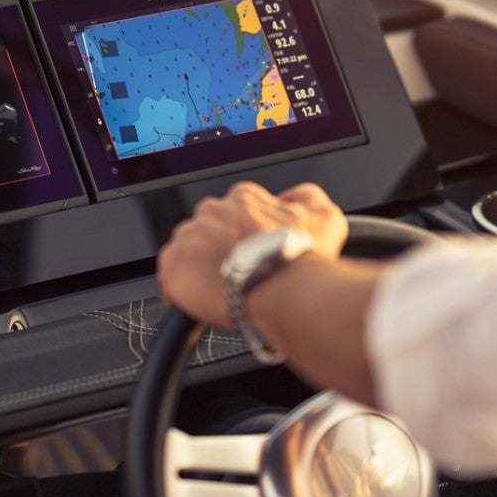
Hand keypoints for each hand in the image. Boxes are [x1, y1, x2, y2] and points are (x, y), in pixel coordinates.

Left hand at [157, 181, 347, 327]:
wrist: (280, 290)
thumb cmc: (301, 259)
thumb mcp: (325, 217)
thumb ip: (308, 197)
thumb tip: (293, 197)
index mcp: (243, 198)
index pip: (237, 211)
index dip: (246, 235)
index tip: (254, 252)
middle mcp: (212, 210)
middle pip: (211, 229)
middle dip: (223, 249)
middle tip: (241, 274)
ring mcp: (190, 236)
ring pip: (190, 250)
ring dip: (203, 267)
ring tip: (224, 290)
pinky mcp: (173, 264)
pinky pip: (171, 274)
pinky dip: (183, 287)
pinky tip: (204, 299)